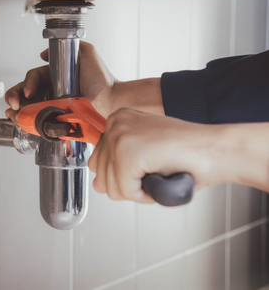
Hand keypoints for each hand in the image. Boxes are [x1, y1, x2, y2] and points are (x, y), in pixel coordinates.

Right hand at [4, 41, 163, 123]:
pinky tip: (21, 123)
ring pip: (29, 109)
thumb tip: (44, 53)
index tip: (28, 91)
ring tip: (14, 113)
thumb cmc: (103, 79)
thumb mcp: (86, 53)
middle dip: (14, 97)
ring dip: (17, 111)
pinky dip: (27, 124)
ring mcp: (54, 107)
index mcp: (55, 78)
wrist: (112, 100)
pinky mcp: (58, 121)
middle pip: (25, 94)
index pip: (33, 78)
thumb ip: (69, 46)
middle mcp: (52, 92)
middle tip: (13, 103)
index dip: (27, 83)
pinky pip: (39, 123)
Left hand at [88, 108, 218, 202]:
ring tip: (158, 173)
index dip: (123, 174)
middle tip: (153, 172)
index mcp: (118, 119)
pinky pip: (125, 191)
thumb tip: (98, 184)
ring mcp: (119, 136)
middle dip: (127, 184)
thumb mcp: (144, 151)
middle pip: (101, 174)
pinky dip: (145, 195)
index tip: (145, 166)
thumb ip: (117, 163)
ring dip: (137, 190)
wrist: (215, 149)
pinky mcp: (127, 153)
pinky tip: (160, 177)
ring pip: (111, 186)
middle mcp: (115, 123)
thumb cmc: (187, 153)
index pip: (98, 160)